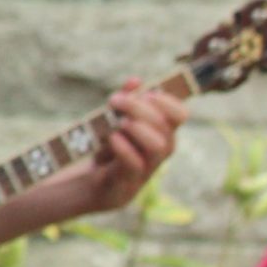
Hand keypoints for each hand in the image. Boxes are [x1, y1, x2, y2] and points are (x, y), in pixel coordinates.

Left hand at [54, 79, 187, 219]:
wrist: (86, 184)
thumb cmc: (105, 150)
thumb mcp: (111, 122)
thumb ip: (124, 101)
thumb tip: (136, 81)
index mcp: (160, 135)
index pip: (180, 116)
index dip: (168, 101)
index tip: (146, 92)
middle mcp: (158, 153)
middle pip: (167, 128)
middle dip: (142, 109)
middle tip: (116, 101)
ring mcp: (145, 171)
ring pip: (160, 147)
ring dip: (139, 129)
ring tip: (119, 123)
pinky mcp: (127, 185)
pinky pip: (135, 165)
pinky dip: (125, 148)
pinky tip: (113, 138)